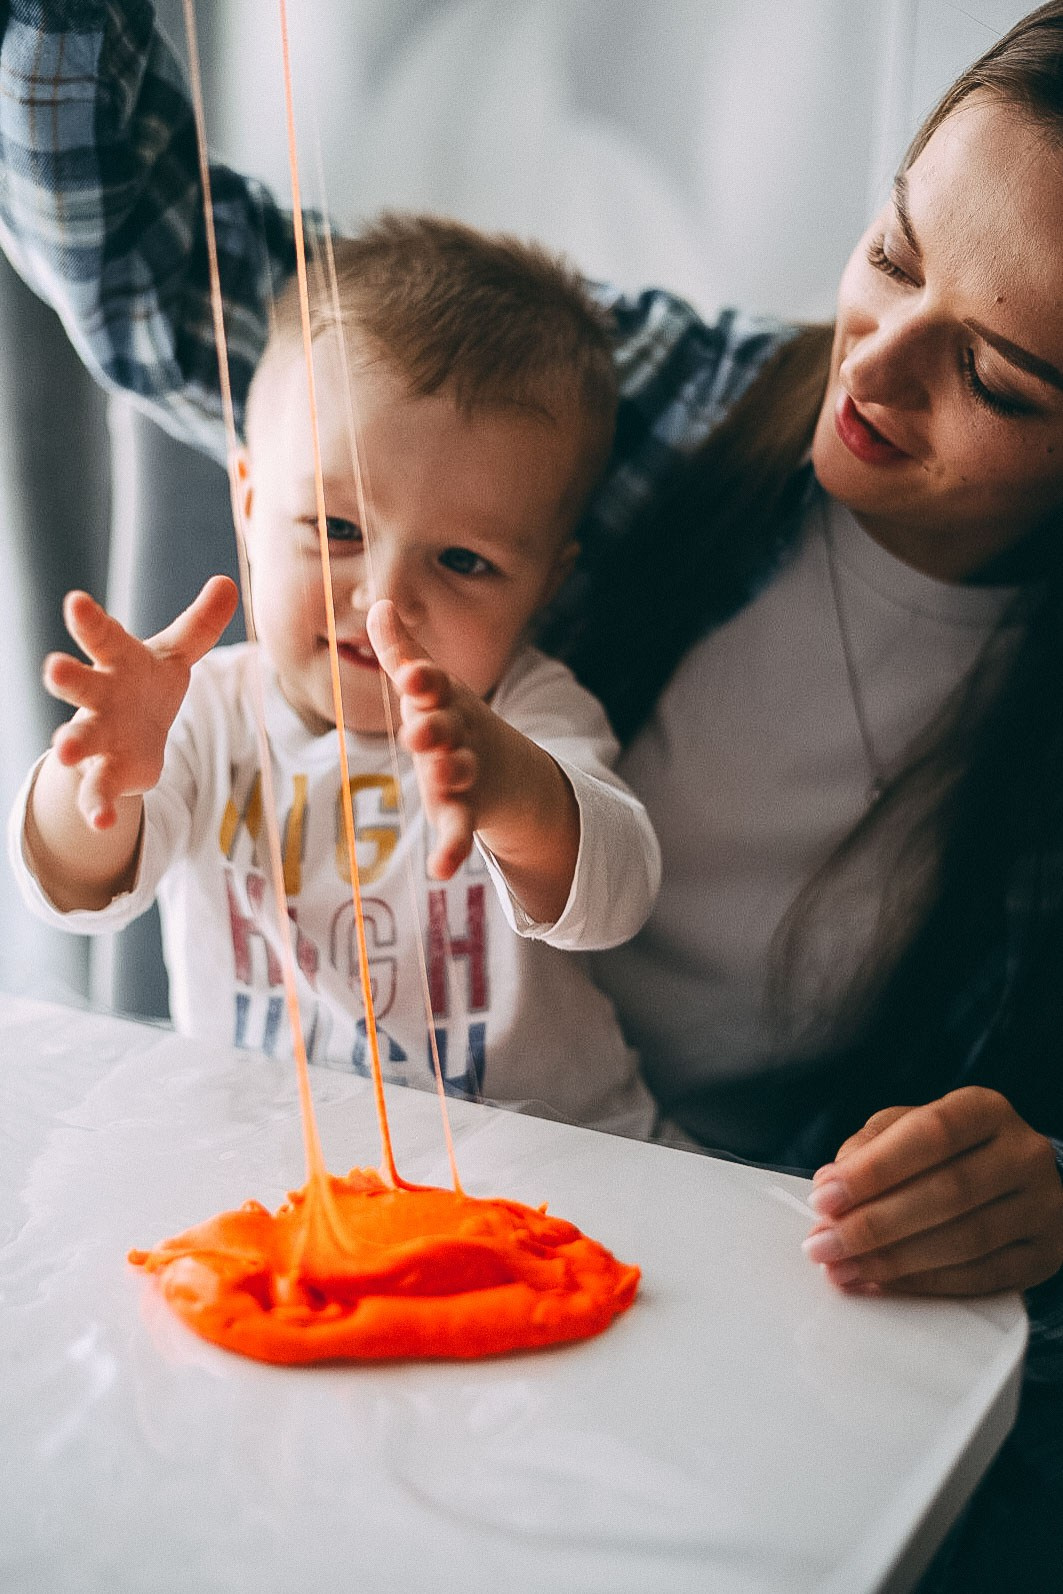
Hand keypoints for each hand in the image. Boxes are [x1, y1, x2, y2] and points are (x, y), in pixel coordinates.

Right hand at [44, 576, 238, 828]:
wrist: (130, 740)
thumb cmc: (146, 686)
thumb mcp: (175, 656)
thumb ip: (200, 625)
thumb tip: (226, 581)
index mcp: (116, 662)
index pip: (102, 636)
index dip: (88, 620)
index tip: (75, 602)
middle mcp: (99, 696)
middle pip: (79, 684)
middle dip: (65, 677)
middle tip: (52, 669)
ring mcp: (98, 736)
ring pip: (79, 739)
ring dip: (71, 744)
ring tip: (64, 751)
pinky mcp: (107, 774)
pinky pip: (97, 792)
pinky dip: (97, 808)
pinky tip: (102, 825)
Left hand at [366, 598, 498, 877]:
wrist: (507, 770)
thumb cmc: (451, 718)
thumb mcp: (430, 686)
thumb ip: (402, 652)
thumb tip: (378, 604)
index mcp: (445, 700)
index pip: (434, 686)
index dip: (423, 681)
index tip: (412, 677)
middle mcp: (458, 734)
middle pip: (447, 729)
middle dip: (435, 728)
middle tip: (419, 730)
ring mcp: (464, 773)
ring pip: (458, 774)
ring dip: (450, 776)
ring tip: (441, 779)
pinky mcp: (466, 811)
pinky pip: (460, 831)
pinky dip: (452, 849)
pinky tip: (441, 870)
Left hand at [803, 1087, 1062, 1295]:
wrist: (1021, 1180)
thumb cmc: (949, 1151)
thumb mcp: (909, 1127)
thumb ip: (869, 1148)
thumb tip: (831, 1184)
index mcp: (985, 1110)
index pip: (931, 1134)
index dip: (875, 1169)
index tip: (824, 1196)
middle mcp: (1023, 1153)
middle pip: (949, 1192)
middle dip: (875, 1224)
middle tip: (823, 1244)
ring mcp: (1042, 1207)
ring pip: (966, 1240)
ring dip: (894, 1261)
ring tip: (842, 1268)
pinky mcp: (1045, 1254)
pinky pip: (983, 1277)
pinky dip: (926, 1283)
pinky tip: (883, 1282)